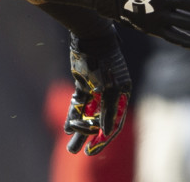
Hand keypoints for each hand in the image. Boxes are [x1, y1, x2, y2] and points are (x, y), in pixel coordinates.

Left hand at [63, 29, 130, 155]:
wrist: (91, 38)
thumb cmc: (105, 62)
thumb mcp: (110, 87)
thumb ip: (108, 109)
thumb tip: (106, 130)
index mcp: (121, 95)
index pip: (115, 123)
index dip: (104, 138)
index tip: (93, 150)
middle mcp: (110, 94)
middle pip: (100, 122)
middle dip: (89, 138)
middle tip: (78, 151)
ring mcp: (97, 90)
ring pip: (88, 115)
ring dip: (80, 130)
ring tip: (71, 146)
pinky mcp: (85, 85)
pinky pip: (80, 105)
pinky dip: (74, 115)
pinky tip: (67, 127)